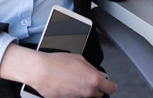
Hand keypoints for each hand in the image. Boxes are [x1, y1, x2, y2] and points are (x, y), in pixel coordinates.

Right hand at [0, 44, 116, 97]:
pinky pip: (76, 97)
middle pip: (100, 94)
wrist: (41, 71)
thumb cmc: (56, 62)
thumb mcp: (79, 58)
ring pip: (88, 96)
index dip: (110, 84)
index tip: (108, 82)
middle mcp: (88, 92)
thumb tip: (100, 74)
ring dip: (85, 90)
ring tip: (74, 79)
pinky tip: (68, 84)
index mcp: (93, 79)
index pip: (111, 88)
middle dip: (96, 87)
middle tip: (87, 78)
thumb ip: (92, 67)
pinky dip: (75, 93)